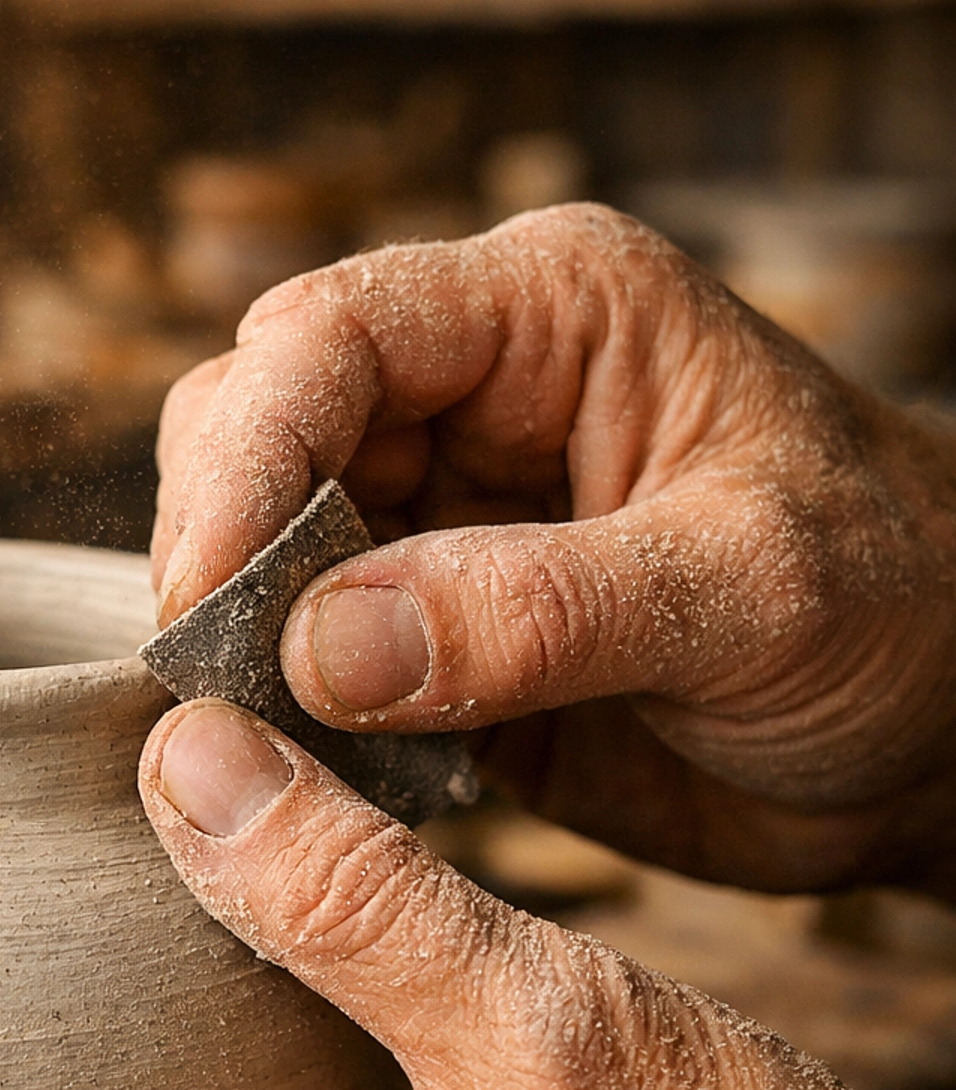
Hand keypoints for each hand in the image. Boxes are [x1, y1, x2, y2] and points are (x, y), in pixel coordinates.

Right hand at [153, 208, 955, 898]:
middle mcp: (478, 398)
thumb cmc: (902, 610)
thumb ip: (538, 611)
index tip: (207, 594)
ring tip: (274, 737)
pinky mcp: (433, 639)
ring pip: (260, 547)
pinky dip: (285, 720)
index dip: (245, 454)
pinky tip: (319, 773)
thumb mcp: (749, 594)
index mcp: (555, 315)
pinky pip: (303, 664)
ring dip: (243, 641)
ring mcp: (445, 522)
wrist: (941, 735)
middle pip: (257, 425)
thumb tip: (320, 646)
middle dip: (225, 545)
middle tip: (227, 679)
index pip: (330, 335)